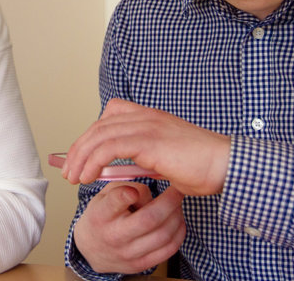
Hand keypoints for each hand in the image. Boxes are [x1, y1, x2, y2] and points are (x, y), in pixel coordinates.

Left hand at [62, 98, 230, 195]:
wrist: (224, 165)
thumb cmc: (202, 167)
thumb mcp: (165, 160)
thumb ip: (144, 159)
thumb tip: (123, 170)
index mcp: (150, 117)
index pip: (110, 115)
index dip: (91, 134)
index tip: (83, 157)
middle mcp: (145, 116)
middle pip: (99, 125)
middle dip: (79, 148)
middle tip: (69, 171)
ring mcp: (146, 125)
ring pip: (99, 135)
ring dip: (81, 157)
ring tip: (75, 178)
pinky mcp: (148, 140)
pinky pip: (109, 147)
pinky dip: (93, 162)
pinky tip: (89, 177)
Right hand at [74, 182, 184, 273]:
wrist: (92, 250)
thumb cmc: (102, 216)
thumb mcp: (104, 195)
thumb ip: (125, 188)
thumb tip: (152, 194)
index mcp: (100, 215)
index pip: (114, 203)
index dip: (126, 194)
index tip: (137, 189)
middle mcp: (113, 236)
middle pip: (149, 219)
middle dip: (169, 202)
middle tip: (177, 190)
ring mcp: (128, 253)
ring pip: (163, 235)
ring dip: (177, 216)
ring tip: (177, 206)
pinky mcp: (140, 265)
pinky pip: (169, 250)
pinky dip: (178, 233)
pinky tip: (177, 221)